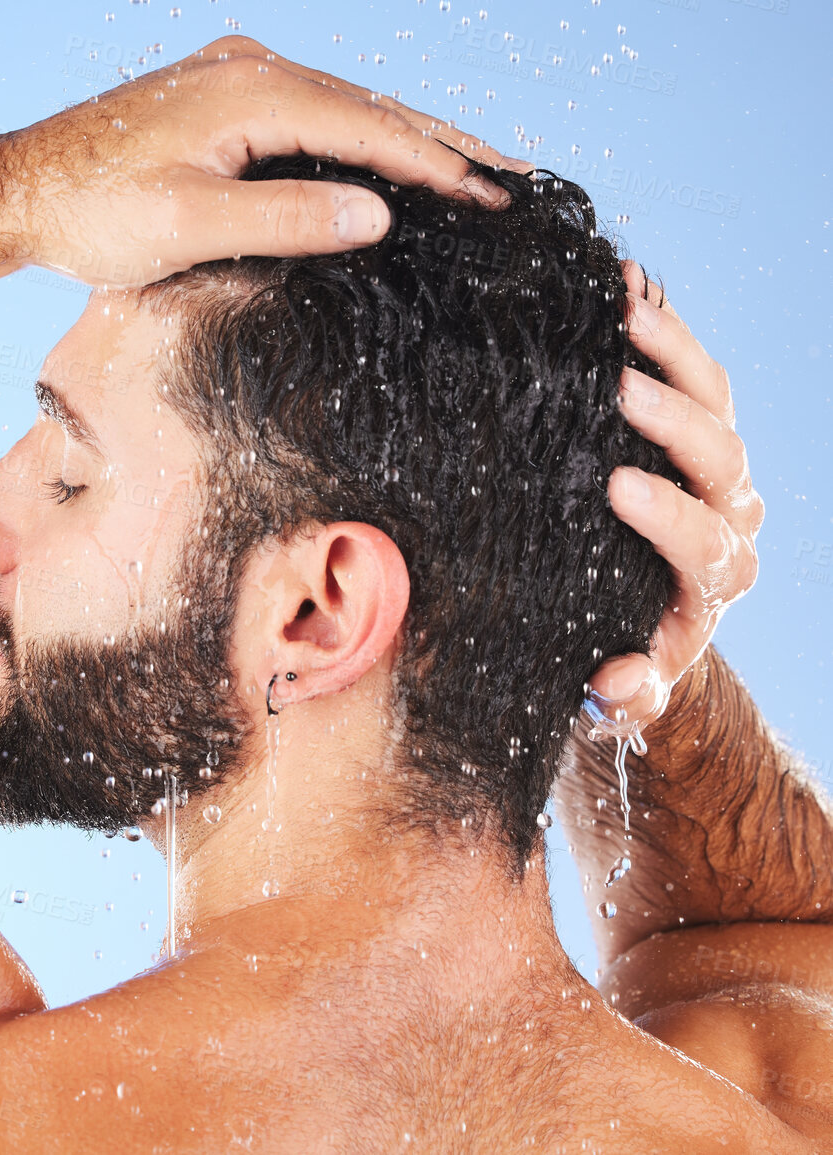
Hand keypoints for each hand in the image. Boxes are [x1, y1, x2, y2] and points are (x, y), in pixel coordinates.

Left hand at [0, 35, 525, 287]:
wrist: (19, 191)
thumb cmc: (92, 213)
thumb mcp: (190, 226)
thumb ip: (286, 219)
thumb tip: (379, 216)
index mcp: (254, 91)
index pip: (373, 128)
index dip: (439, 167)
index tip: (496, 198)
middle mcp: (251, 67)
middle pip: (371, 105)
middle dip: (443, 144)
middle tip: (513, 178)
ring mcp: (233, 76)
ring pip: (343, 105)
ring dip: (404, 138)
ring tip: (468, 168)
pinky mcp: (217, 97)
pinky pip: (309, 111)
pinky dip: (356, 135)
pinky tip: (380, 160)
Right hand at [584, 261, 762, 734]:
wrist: (648, 619)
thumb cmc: (621, 650)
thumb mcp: (620, 692)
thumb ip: (625, 697)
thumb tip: (619, 680)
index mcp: (715, 580)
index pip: (707, 542)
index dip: (670, 514)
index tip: (617, 488)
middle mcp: (731, 516)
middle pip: (722, 460)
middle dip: (674, 422)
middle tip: (619, 389)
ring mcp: (717, 464)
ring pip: (715, 399)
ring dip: (673, 351)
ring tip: (623, 310)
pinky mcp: (695, 424)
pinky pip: (692, 366)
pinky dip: (662, 325)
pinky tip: (623, 285)